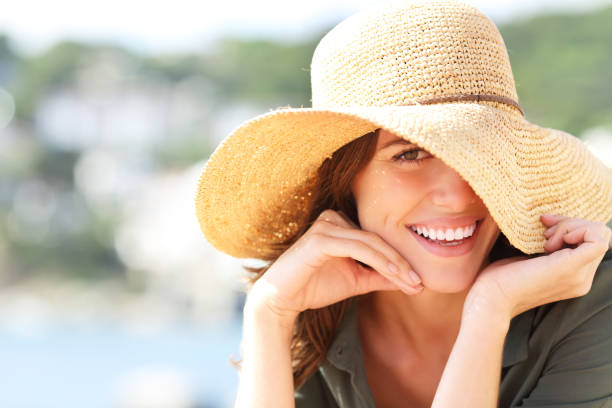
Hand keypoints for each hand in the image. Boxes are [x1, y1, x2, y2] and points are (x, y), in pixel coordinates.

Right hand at [247, 209, 423, 320]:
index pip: (377, 240)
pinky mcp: (320, 237)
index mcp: (341, 224)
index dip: (401, 260)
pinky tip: (395, 274)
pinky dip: (379, 261)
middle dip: (401, 262)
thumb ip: (380, 275)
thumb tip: (412, 280)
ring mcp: (326, 225)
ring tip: (413, 282)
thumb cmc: (315, 286)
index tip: (420, 282)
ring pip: (370, 243)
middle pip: (377, 239)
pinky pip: (357, 247)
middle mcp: (334, 218)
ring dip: (395, 263)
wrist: (281, 299)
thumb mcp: (356, 280)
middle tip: (421, 283)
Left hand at [465, 214, 611, 321]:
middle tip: (544, 231)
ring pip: (598, 234)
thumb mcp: (530, 259)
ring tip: (545, 240)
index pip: (593, 241)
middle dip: (570, 223)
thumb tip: (551, 222)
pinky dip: (577, 229)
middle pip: (597, 235)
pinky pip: (597, 240)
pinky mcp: (571, 268)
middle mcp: (583, 279)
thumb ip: (548, 248)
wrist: (492, 298)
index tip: (545, 227)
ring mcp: (579, 276)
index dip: (572, 226)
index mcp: (575, 277)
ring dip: (570, 226)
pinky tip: (552, 239)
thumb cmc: (501, 278)